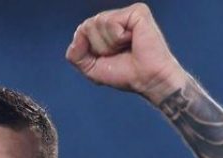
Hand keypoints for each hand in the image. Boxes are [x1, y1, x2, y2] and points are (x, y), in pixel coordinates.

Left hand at [65, 3, 186, 103]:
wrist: (147, 80)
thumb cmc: (125, 74)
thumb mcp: (91, 68)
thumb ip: (75, 54)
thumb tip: (77, 36)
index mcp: (106, 29)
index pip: (81, 30)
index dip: (89, 49)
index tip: (108, 58)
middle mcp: (116, 18)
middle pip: (87, 26)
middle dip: (99, 47)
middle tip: (118, 54)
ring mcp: (127, 13)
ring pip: (98, 22)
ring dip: (109, 44)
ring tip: (126, 48)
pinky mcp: (137, 12)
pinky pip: (112, 22)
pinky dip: (118, 38)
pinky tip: (133, 41)